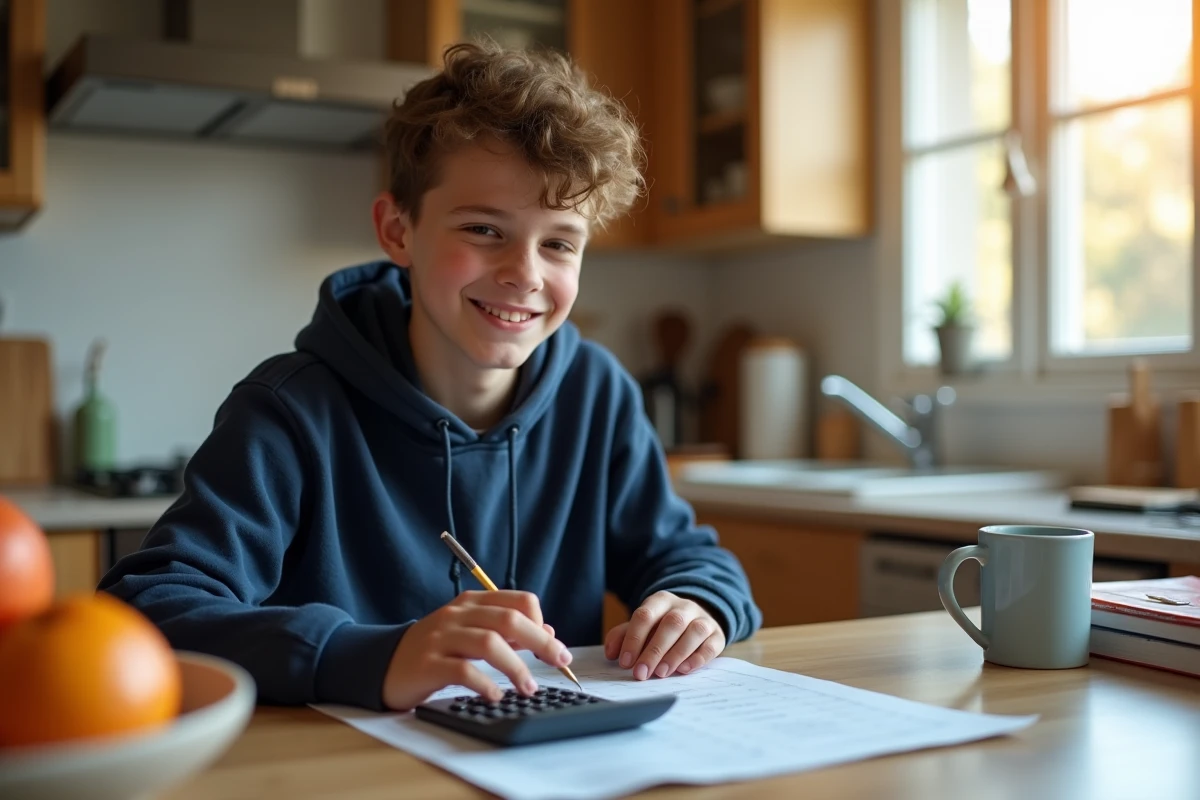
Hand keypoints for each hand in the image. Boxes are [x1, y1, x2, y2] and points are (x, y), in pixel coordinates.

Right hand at [382, 590, 572, 710]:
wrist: (384, 664)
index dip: (541, 622)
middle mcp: (457, 615)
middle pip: (508, 620)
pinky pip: (462, 671)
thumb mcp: (470, 633)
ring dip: (516, 667)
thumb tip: (547, 633)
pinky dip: (485, 684)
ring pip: (488, 643)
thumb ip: (506, 631)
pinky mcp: (427, 664)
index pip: (518, 600)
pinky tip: (496, 695)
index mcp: (472, 603)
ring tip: (528, 687)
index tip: (553, 645)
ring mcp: (440, 638)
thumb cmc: (435, 649)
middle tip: (559, 661)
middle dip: (540, 642)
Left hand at [604, 591, 724, 680]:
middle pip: (671, 623)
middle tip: (641, 673)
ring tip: (661, 674)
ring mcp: (703, 619)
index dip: (634, 638)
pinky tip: (684, 670)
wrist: (695, 620)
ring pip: (693, 631)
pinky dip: (698, 658)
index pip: (645, 615)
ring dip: (676, 654)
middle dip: (654, 650)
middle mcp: (684, 606)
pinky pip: (711, 644)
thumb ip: (623, 636)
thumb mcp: (642, 627)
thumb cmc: (662, 627)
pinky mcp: (717, 635)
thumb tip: (611, 653)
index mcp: (661, 601)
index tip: (625, 662)